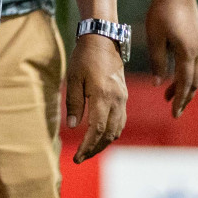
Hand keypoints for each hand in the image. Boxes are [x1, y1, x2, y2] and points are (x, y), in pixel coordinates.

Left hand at [67, 34, 127, 162]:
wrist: (103, 40)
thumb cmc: (84, 58)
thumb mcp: (73, 78)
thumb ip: (74, 103)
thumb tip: (73, 126)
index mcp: (102, 95)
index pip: (97, 129)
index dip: (88, 146)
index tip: (78, 156)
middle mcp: (117, 100)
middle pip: (109, 134)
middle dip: (95, 148)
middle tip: (81, 157)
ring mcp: (123, 98)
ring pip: (117, 129)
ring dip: (104, 143)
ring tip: (89, 150)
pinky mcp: (124, 96)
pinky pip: (120, 120)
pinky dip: (112, 132)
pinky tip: (101, 136)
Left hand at [146, 0, 197, 117]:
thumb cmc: (160, 12)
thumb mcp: (154, 37)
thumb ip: (158, 61)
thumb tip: (159, 83)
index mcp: (187, 52)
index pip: (185, 83)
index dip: (180, 99)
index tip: (174, 113)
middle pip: (195, 81)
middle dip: (185, 96)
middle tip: (174, 109)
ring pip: (197, 71)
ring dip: (186, 84)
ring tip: (170, 93)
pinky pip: (197, 61)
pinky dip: (189, 71)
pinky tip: (178, 72)